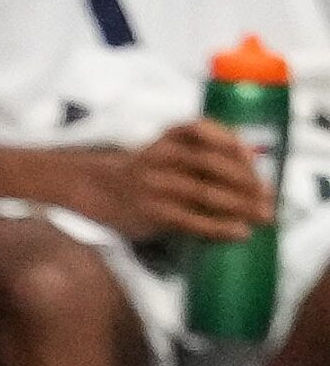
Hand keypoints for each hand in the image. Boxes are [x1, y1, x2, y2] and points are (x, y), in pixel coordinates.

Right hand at [114, 119, 271, 243]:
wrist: (97, 192)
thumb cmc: (146, 172)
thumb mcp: (166, 149)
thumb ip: (201, 152)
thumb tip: (251, 167)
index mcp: (168, 138)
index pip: (205, 133)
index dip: (233, 144)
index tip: (255, 160)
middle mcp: (160, 158)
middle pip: (212, 165)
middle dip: (246, 180)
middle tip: (268, 196)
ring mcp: (155, 187)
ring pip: (206, 193)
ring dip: (240, 206)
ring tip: (262, 216)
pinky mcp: (152, 214)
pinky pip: (192, 221)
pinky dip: (219, 228)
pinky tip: (238, 232)